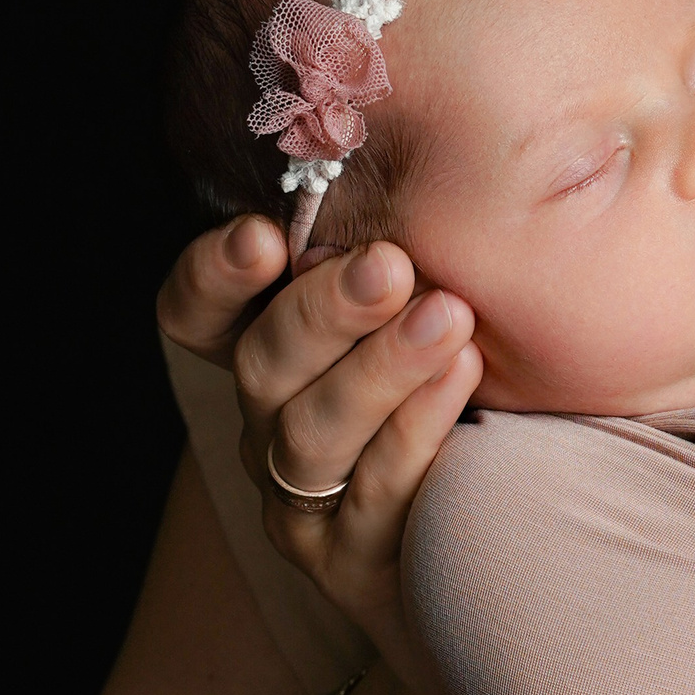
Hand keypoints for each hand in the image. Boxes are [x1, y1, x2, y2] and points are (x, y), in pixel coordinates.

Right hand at [156, 215, 480, 668]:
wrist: (498, 576)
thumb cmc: (475, 418)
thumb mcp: (443, 323)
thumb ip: (424, 252)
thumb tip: (443, 119)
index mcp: (269, 359)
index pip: (196, 314)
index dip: (212, 275)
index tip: (263, 236)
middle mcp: (269, 428)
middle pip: (262, 363)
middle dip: (323, 310)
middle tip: (388, 265)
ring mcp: (303, 503)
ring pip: (311, 431)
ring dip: (376, 368)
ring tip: (445, 318)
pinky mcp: (352, 566)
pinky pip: (372, 495)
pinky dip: (413, 432)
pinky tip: (459, 381)